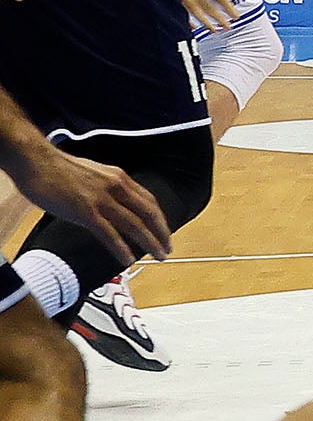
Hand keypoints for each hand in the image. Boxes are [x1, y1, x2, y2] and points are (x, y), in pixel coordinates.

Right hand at [5, 142, 170, 266]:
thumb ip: (104, 188)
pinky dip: (121, 248)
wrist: (36, 161)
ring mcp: (101, 199)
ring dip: (149, 242)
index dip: (159, 218)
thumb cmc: (57, 168)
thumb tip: (108, 203)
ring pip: (134, 224)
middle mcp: (115, 186)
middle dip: (161, 232)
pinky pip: (108, 233)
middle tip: (167, 249)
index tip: (163, 231)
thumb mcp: (91, 174)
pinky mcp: (84, 211)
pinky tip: (127, 260)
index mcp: (118, 177)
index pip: (147, 200)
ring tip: (158, 256)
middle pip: (148, 213)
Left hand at [158, 0, 243, 29]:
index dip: (227, 6)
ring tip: (214, 30)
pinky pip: (180, 9)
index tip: (236, 15)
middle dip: (219, 17)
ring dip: (206, 21)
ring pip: (197, 11)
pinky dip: (186, 19)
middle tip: (228, 27)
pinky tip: (192, 27)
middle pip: (209, 6)